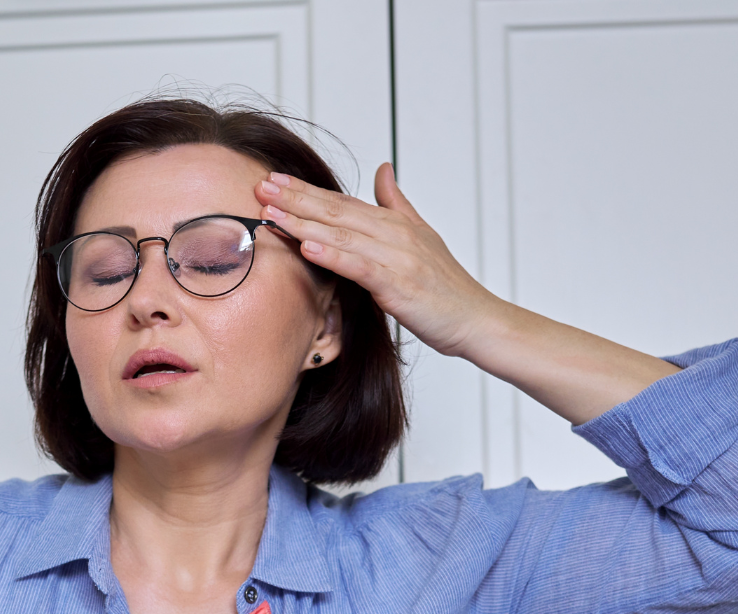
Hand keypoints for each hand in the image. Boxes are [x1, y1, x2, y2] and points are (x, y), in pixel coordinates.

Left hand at [259, 164, 678, 423]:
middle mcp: (394, 233)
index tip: (274, 180)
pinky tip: (307, 245)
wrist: (477, 321)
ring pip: (342, 233)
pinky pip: (360, 266)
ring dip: (304, 221)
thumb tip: (383, 169)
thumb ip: (397, 202)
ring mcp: (397, 257)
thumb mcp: (421, 236)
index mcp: (394, 223)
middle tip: (260, 185)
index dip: (306, 191)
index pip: (342, 202)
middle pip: (336, 211)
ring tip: (271, 211)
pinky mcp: (399, 283)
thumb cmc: (447, 289)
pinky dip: (333, 254)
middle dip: (296, 198)